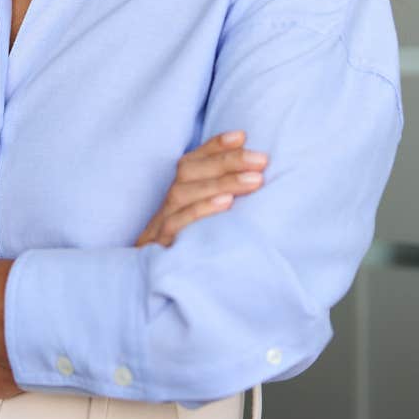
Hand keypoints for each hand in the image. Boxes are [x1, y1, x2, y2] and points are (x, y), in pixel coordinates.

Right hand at [134, 129, 267, 247]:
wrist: (156, 281)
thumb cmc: (192, 244)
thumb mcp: (206, 216)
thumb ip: (223, 194)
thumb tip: (254, 171)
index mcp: (179, 191)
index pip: (193, 159)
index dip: (215, 146)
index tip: (242, 136)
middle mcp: (168, 202)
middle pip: (189, 171)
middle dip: (227, 161)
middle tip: (261, 160)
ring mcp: (162, 223)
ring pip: (184, 193)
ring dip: (220, 182)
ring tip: (254, 180)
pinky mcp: (161, 245)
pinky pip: (177, 223)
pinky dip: (201, 210)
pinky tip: (226, 203)